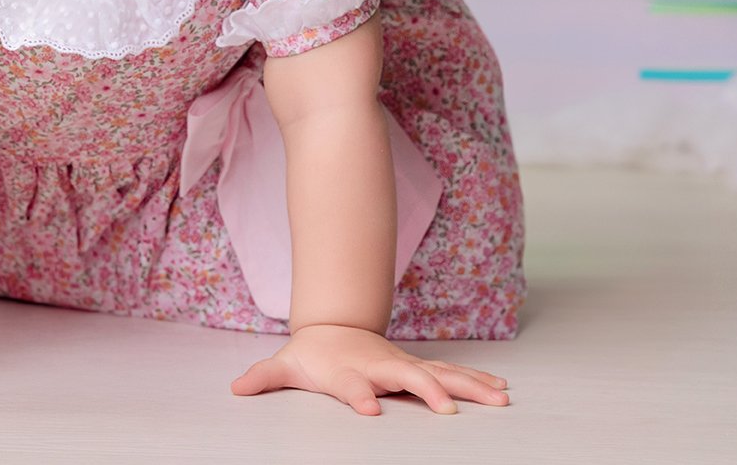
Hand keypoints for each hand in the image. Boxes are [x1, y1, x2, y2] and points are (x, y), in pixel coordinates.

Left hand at [230, 323, 509, 415]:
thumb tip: (236, 387)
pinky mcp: (418, 369)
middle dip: (429, 392)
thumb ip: (263, 377)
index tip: (369, 410)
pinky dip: (476, 382)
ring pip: (440, 375)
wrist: (334, 327)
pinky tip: (500, 390)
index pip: (352, 384)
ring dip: (468, 386)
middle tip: (448, 409)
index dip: (358, 395)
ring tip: (498, 398)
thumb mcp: (285, 366)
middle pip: (408, 378)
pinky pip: (451, 375)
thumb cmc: (312, 354)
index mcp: (348, 370)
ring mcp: (403, 366)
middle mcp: (381, 366)